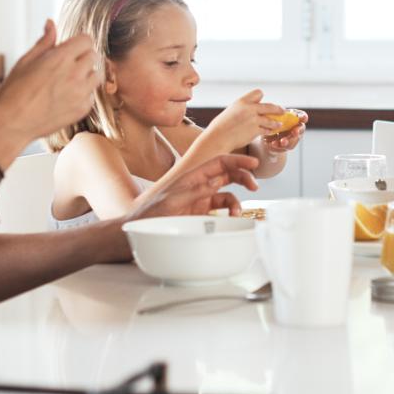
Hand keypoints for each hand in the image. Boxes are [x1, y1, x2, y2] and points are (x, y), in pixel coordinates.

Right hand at [0, 20, 98, 144]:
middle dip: (83, 57)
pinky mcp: (82, 109)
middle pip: (94, 56)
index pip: (87, 40)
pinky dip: (83, 94)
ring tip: (67, 81)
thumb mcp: (26, 60)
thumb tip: (51, 23)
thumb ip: (45, 42)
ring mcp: (80, 93)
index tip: (70, 48)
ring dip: (86, 75)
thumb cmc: (15, 90)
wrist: (12, 123)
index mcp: (60, 58)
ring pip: (97, 75)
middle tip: (67, 65)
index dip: (78, 42)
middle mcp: (74, 74)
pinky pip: (92, 95)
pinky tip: (65, 96)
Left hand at [128, 154, 259, 220]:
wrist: (138, 232)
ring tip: (237, 212)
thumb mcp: (173, 200)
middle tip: (254, 186)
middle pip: (227, 175)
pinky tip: (228, 219)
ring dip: (236, 201)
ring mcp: (200, 200)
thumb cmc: (150, 215)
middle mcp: (198, 186)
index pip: (219, 163)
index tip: (253, 164)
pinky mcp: (201, 214)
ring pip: (226, 194)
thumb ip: (196, 190)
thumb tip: (217, 180)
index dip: (237, 161)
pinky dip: (228, 213)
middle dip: (242, 178)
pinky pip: (221, 210)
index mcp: (191, 177)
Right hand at [200, 90, 274, 155]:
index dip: (261, 98)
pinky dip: (269, 131)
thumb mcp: (231, 111)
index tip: (262, 102)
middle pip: (270, 106)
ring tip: (279, 123)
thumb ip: (242, 109)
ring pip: (271, 119)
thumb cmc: (221, 126)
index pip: (258, 93)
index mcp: (242, 101)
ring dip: (276, 122)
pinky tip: (270, 131)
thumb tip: (251, 109)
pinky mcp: (255, 131)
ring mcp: (254, 120)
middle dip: (278, 109)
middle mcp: (249, 108)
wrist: (217, 138)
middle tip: (282, 111)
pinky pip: (267, 130)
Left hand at [260, 109, 306, 154]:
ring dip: (288, 141)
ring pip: (294, 140)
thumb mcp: (270, 117)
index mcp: (293, 117)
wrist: (266, 136)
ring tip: (282, 141)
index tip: (303, 118)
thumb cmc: (270, 122)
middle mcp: (296, 127)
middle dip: (298, 130)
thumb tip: (275, 111)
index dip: (303, 117)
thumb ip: (275, 115)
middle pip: (301, 129)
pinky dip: (279, 145)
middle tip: (295, 132)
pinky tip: (273, 144)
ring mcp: (293, 138)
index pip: (302, 116)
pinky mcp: (287, 146)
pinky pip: (285, 147)